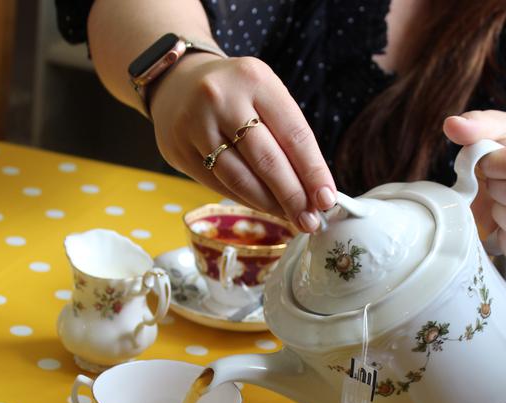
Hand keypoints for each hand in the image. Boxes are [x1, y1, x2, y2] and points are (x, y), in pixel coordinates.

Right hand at [149, 54, 337, 231]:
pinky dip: (245, 199)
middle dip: (293, 196)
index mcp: (255, 79)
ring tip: (290, 218)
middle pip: (267, 160)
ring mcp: (195, 125)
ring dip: (269, 205)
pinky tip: (263, 207)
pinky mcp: (179, 150)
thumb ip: (288, 136)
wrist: (178, 84)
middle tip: (310, 220)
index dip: (314, 172)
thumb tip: (315, 190)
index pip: (293, 134)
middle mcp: (222, 99)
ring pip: (239, 178)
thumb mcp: (265, 96)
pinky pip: (219, 184)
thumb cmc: (236, 95)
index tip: (327, 200)